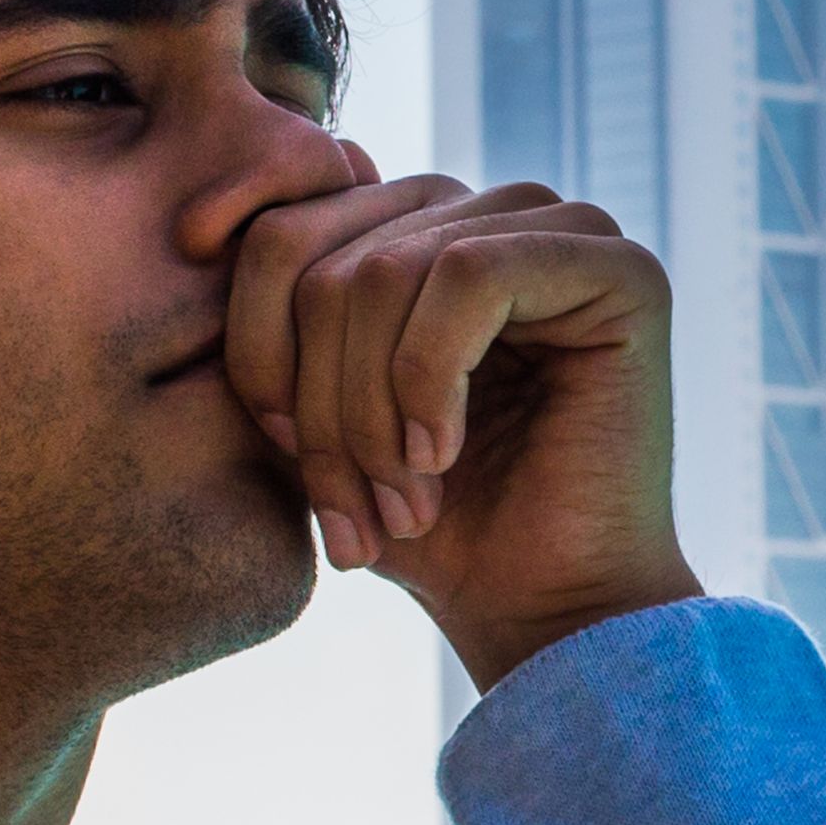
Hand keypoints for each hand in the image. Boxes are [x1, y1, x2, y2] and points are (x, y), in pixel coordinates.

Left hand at [224, 170, 702, 687]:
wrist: (544, 614)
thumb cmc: (433, 530)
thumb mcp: (313, 416)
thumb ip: (272, 321)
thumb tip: (205, 221)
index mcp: (422, 228)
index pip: (284, 230)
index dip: (254, 344)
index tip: (276, 443)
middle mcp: (492, 210)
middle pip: (329, 261)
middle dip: (321, 404)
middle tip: (351, 513)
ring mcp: (564, 229)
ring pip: (388, 273)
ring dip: (373, 413)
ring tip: (403, 504)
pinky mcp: (620, 269)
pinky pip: (470, 277)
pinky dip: (433, 380)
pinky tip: (444, 456)